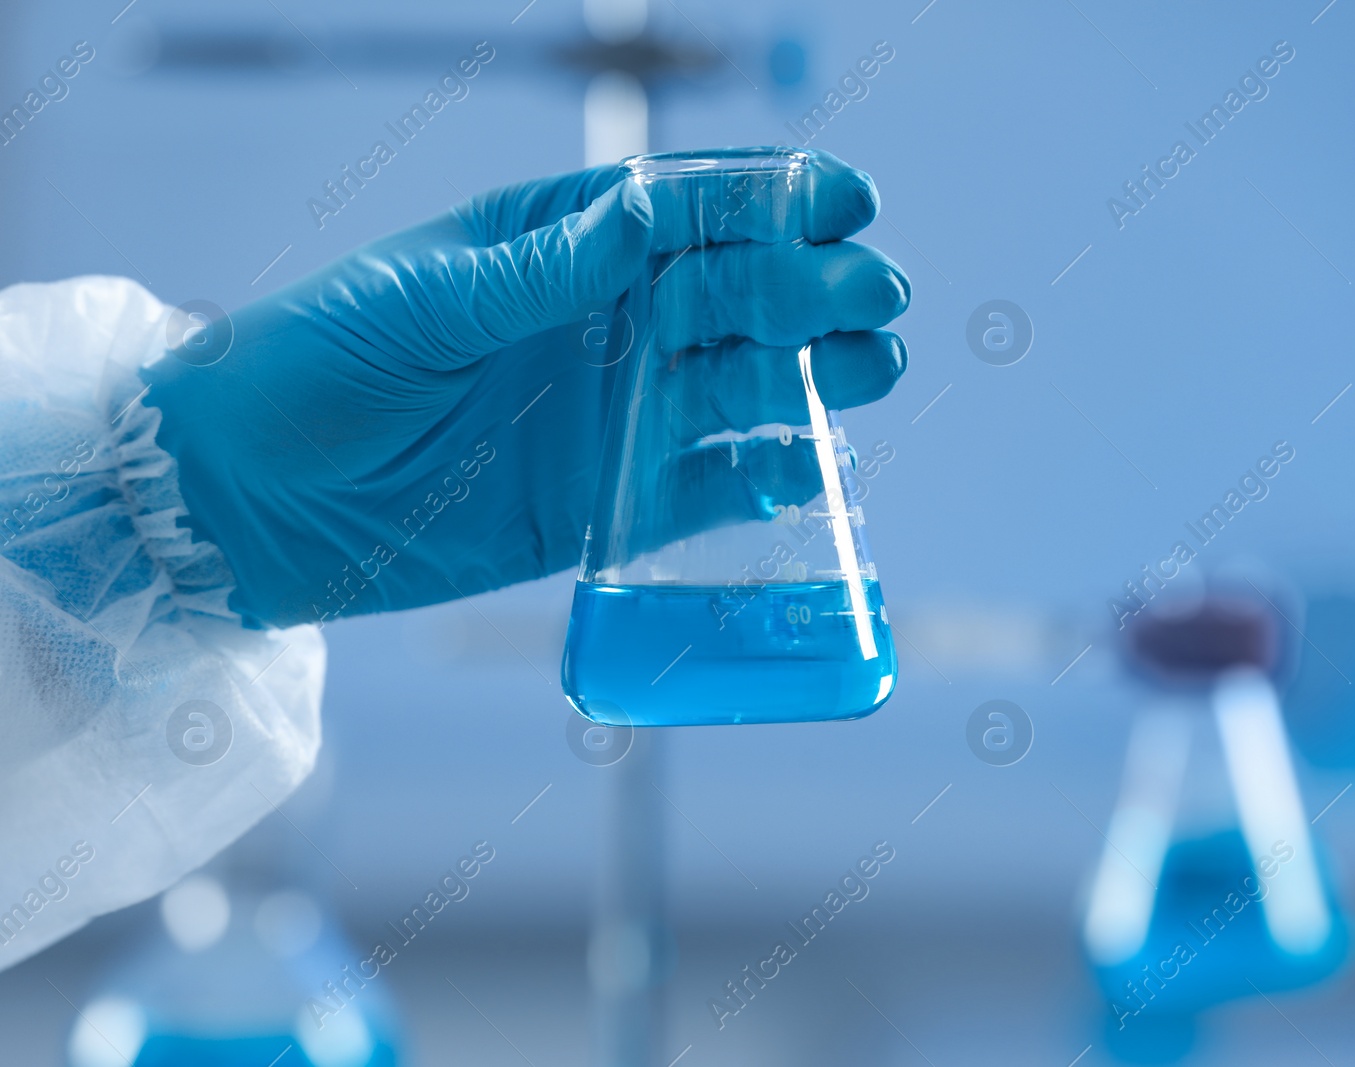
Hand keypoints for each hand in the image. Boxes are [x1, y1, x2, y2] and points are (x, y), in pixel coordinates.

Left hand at [142, 149, 909, 626]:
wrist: (255, 500)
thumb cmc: (315, 363)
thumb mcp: (423, 300)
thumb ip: (542, 270)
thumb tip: (646, 212)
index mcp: (564, 243)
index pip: (691, 206)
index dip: (774, 199)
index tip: (845, 201)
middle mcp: (608, 323)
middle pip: (742, 294)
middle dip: (815, 287)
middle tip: (875, 294)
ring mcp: (618, 413)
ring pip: (745, 386)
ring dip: (814, 376)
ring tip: (873, 369)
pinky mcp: (613, 503)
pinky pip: (709, 487)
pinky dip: (764, 478)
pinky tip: (809, 466)